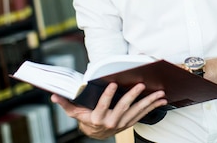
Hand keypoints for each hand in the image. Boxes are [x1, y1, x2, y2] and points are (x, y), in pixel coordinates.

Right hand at [51, 82, 166, 139]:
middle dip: (133, 96)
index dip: (108, 95)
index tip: (113, 84)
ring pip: (137, 111)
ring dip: (149, 101)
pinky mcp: (131, 122)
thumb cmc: (86, 119)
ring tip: (159, 93)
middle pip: (123, 107)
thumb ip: (66, 103)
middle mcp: (111, 121)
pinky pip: (143, 114)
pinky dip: (153, 107)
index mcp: (97, 118)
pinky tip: (162, 100)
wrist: (96, 133)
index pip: (103, 106)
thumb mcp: (75, 112)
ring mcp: (123, 123)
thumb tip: (54, 95)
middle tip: (140, 85)